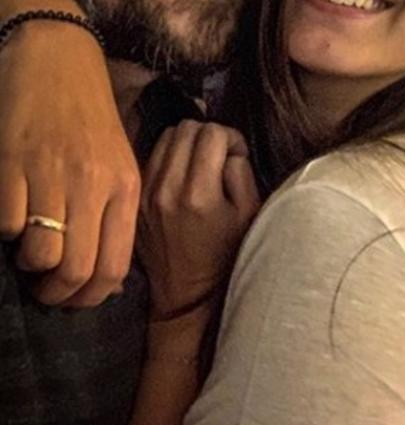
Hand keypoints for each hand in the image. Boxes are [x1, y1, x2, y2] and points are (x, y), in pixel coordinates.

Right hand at [0, 21, 139, 305]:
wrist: (57, 54)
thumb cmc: (88, 112)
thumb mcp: (116, 160)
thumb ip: (112, 210)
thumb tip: (102, 274)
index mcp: (125, 186)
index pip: (114, 268)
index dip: (88, 297)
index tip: (70, 298)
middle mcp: (93, 183)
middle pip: (76, 270)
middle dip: (54, 291)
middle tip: (42, 285)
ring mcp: (52, 173)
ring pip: (39, 253)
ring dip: (26, 261)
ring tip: (25, 245)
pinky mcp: (11, 160)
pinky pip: (5, 222)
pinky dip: (2, 229)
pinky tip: (9, 210)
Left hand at [139, 120, 260, 319]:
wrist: (187, 296)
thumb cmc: (227, 255)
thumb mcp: (249, 214)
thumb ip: (240, 172)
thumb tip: (227, 149)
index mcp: (198, 193)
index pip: (212, 133)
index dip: (231, 138)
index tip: (237, 156)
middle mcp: (166, 188)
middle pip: (185, 128)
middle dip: (208, 135)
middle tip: (219, 156)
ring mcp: (145, 194)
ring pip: (165, 137)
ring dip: (187, 143)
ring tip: (200, 164)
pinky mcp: (135, 199)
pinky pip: (151, 156)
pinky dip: (169, 156)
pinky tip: (181, 175)